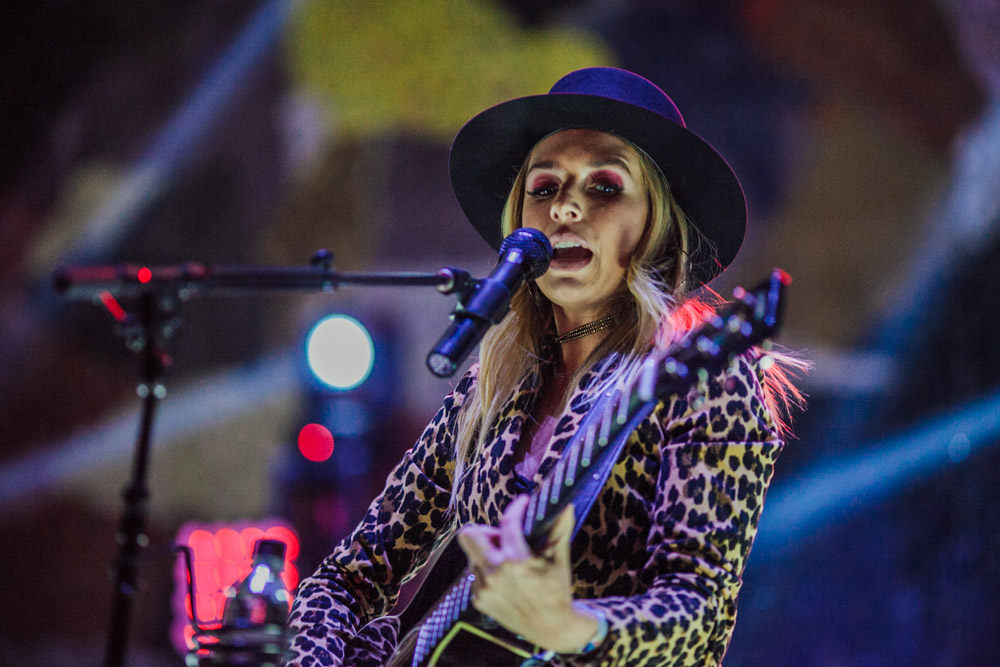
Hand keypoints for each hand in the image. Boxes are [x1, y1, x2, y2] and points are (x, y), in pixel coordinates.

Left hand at [456, 495, 597, 652]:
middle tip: (504, 538)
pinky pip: (475, 574)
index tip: (522, 503)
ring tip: (509, 562)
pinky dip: (488, 571)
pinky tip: (505, 580)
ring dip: (488, 553)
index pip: (507, 523)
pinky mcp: (479, 600)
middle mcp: (494, 574)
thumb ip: (560, 529)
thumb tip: (566, 504)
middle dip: (486, 531)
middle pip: (469, 535)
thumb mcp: (559, 559)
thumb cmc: (557, 590)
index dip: (516, 508)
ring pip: (472, 555)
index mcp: (515, 561)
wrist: (552, 628)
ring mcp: (483, 589)